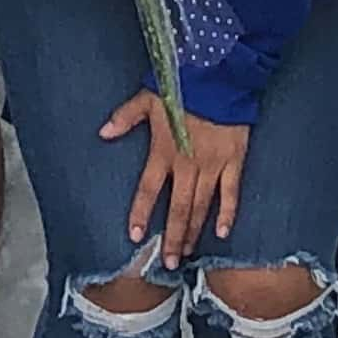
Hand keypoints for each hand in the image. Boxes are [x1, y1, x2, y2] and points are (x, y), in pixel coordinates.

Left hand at [101, 89, 246, 265]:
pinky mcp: (234, 161)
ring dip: (194, 231)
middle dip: (172, 237)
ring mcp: (212, 165)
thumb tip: (102, 133)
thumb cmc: (182, 85)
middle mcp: (187, 164)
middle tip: (170, 262)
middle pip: (177, 208)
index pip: (148, 189)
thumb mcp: (147, 97)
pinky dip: (228, 213)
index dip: (141, 213)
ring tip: (188, 253)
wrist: (219, 74)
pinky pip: (231, 193)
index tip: (136, 236)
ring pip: (201, 206)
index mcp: (163, 150)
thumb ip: (125, 118)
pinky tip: (223, 232)